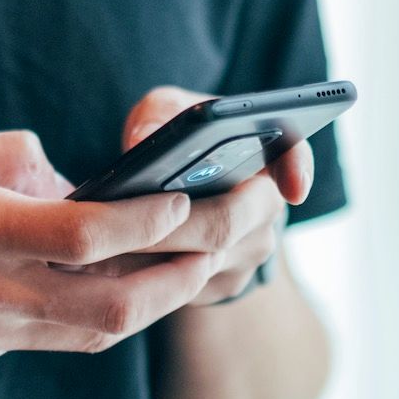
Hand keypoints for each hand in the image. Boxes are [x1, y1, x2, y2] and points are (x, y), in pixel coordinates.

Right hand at [0, 131, 223, 379]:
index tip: (190, 195)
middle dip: (185, 273)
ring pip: (97, 334)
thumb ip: (7, 160)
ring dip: (156, 300)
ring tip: (196, 264)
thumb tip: (66, 172)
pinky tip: (117, 288)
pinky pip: (53, 340)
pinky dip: (95, 314)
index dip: (151, 219)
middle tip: (230, 237)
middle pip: (116, 304)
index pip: (88, 233)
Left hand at [100, 86, 314, 305]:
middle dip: (171, 223)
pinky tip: (109, 264)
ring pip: (201, 261)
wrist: (180, 190)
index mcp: (264, 154)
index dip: (297, 170)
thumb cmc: (175, 140)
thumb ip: (158, 114)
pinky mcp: (223, 285)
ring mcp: (249, 252)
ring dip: (152, 253)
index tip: (292, 188)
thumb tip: (143, 140)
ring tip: (101, 242)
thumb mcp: (166, 112)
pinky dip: (146, 274)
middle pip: (226, 222)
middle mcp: (266, 206)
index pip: (293, 155)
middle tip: (121, 220)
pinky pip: (186, 286)